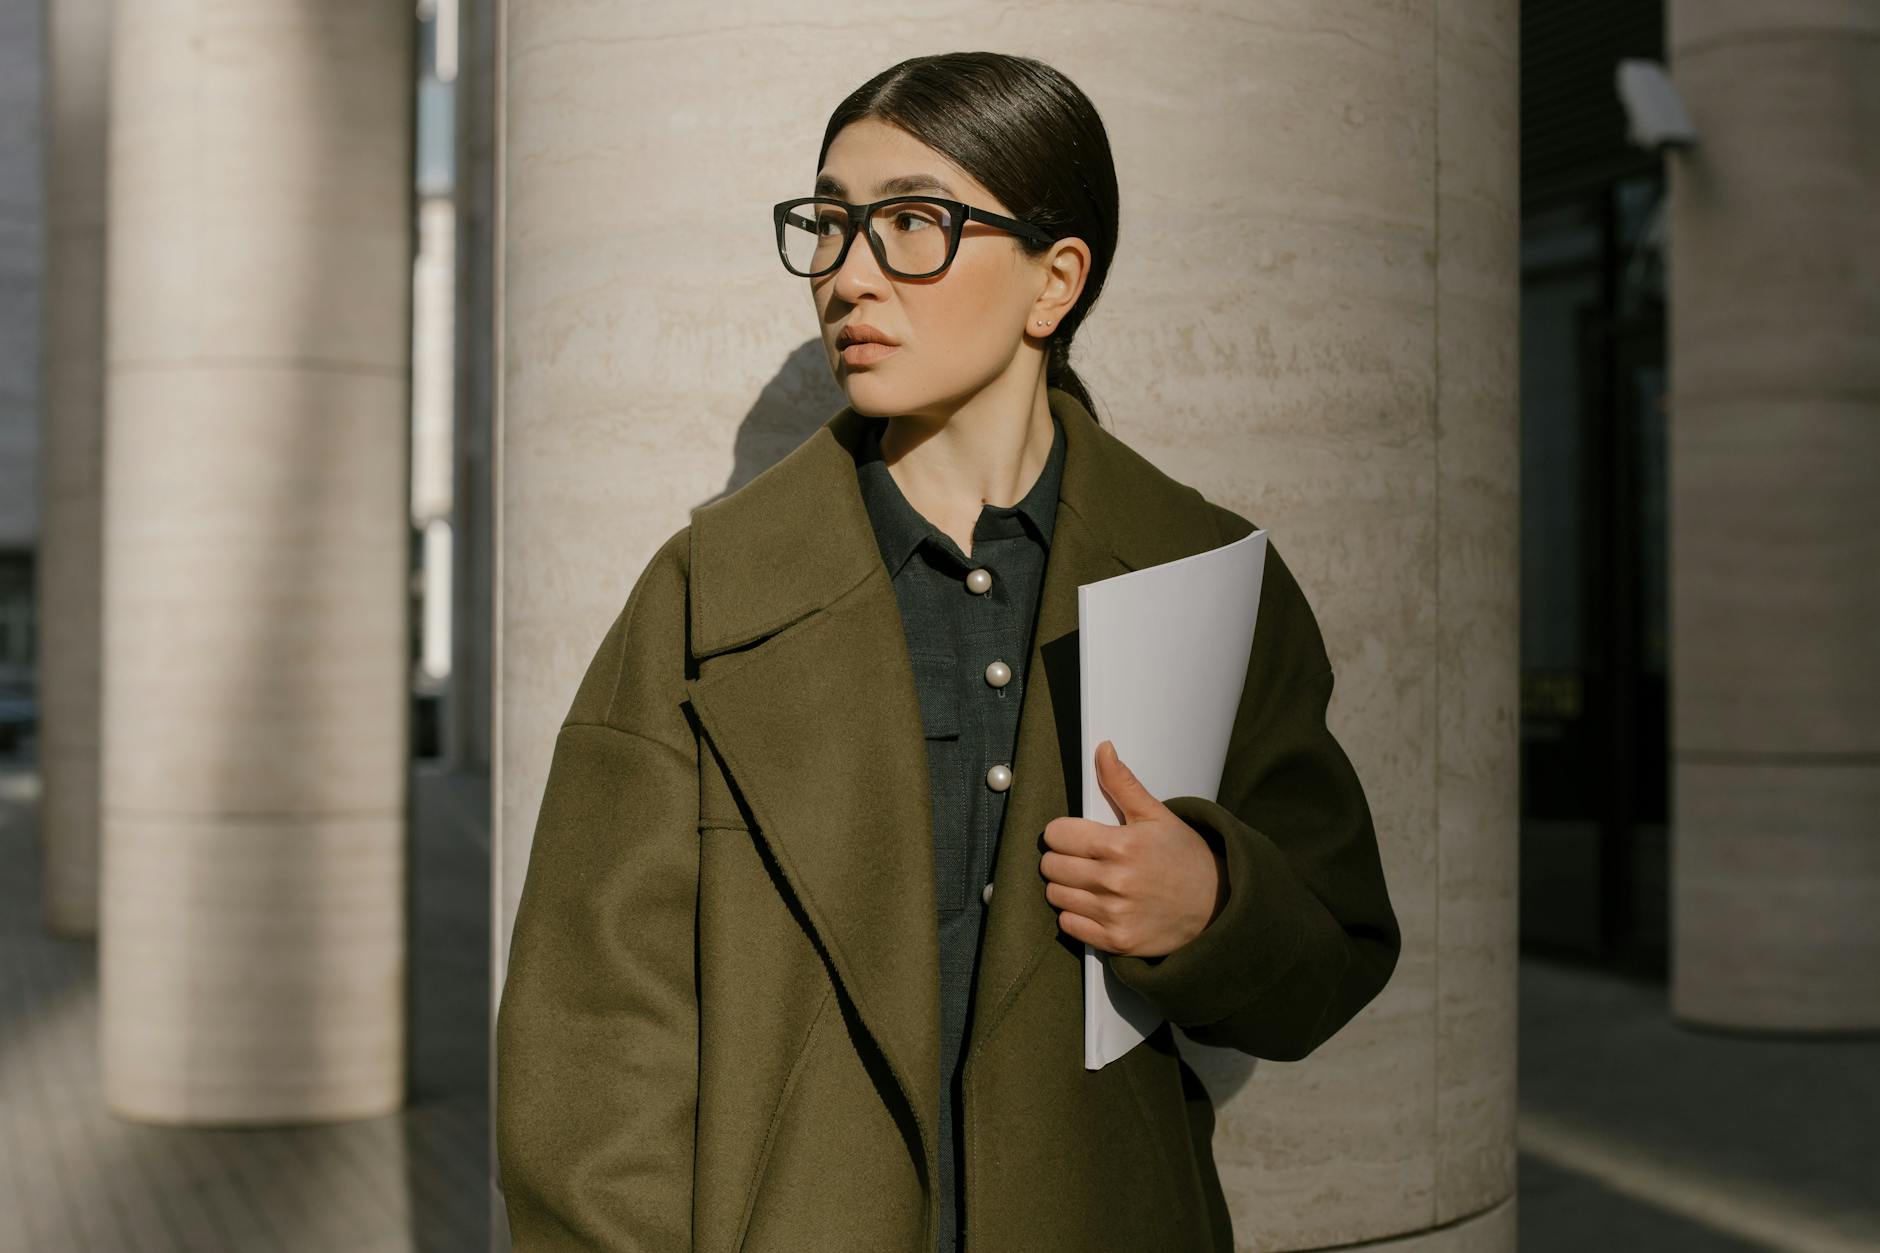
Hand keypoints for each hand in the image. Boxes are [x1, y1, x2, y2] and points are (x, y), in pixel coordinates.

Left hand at [1039, 739, 1228, 956]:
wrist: (1216, 906)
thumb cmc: (1184, 856)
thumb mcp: (1157, 815)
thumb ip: (1122, 784)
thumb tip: (1103, 749)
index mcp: (1121, 845)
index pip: (1056, 834)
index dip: (1063, 833)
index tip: (1077, 836)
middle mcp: (1114, 881)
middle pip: (1051, 866)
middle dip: (1062, 859)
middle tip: (1084, 859)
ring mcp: (1114, 914)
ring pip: (1056, 895)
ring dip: (1067, 887)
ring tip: (1091, 881)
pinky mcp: (1115, 941)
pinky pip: (1068, 925)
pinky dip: (1076, 915)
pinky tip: (1096, 904)